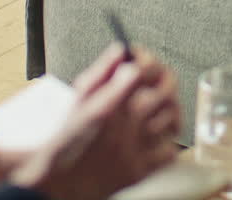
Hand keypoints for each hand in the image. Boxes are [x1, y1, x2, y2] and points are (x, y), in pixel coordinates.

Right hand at [10, 45, 180, 199]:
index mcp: (106, 106)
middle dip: (165, 78)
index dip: (147, 60)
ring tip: (160, 105)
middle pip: (164, 92)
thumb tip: (122, 50)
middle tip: (160, 76)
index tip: (143, 59)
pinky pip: (169, 151)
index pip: (140, 72)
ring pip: (171, 119)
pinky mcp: (141, 171)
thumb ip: (102, 72)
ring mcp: (135, 151)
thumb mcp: (78, 99)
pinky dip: (167, 141)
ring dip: (169, 107)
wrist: (60, 181)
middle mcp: (123, 128)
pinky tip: (156, 135)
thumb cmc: (69, 138)